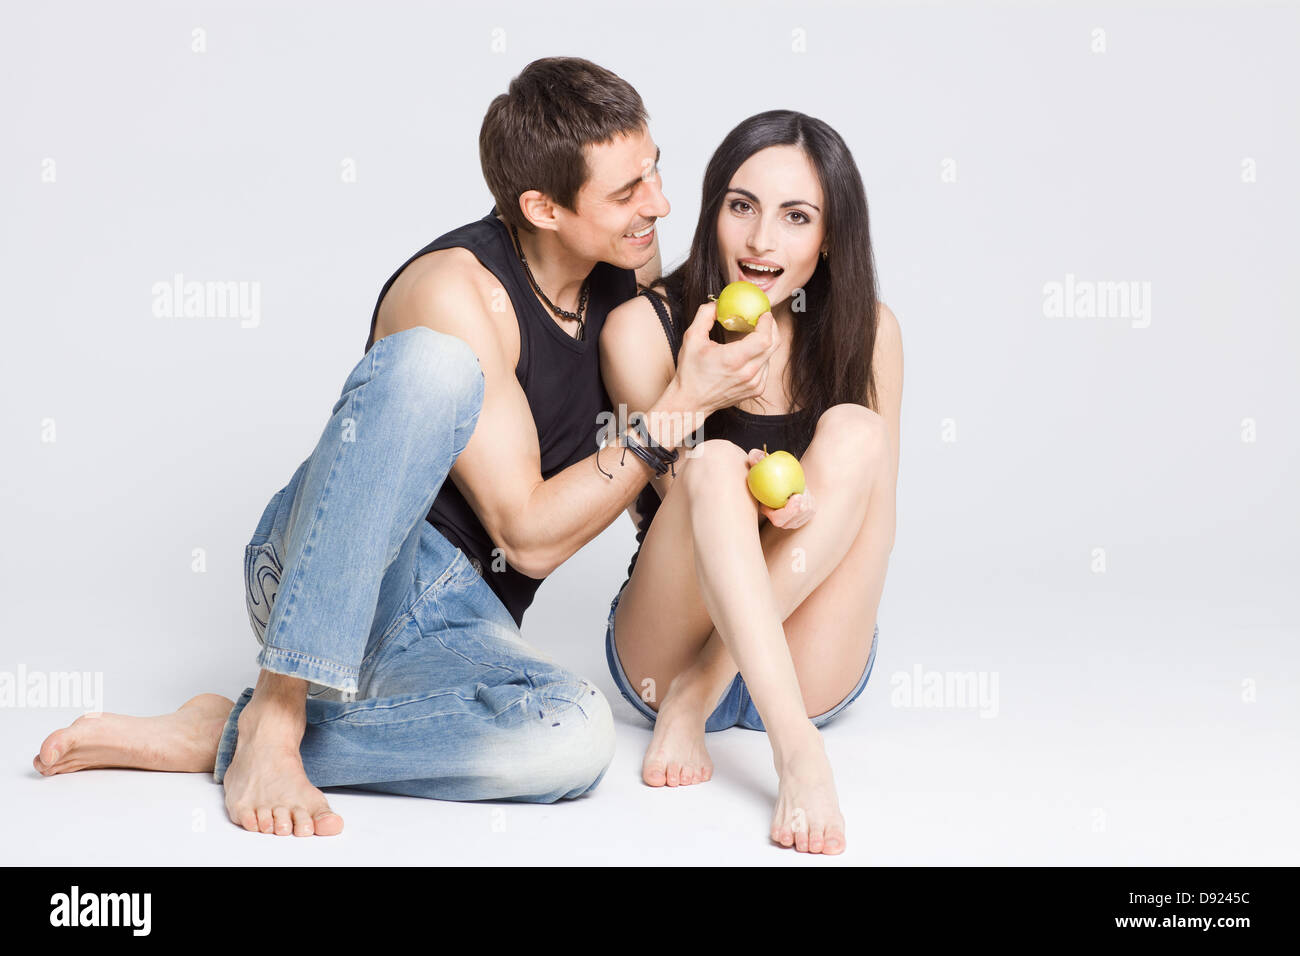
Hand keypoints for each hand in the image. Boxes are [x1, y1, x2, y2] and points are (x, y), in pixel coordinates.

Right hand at [673, 300, 778, 416]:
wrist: (691, 401)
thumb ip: (705, 315)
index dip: (768, 323)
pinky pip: (766, 367)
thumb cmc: (690, 372)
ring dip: (764, 342)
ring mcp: (754, 384)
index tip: (763, 313)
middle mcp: (748, 373)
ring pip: (770, 355)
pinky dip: (761, 357)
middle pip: (773, 344)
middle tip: (763, 318)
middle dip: (771, 327)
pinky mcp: (756, 390)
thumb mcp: (691, 338)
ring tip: (752, 335)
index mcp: (733, 360)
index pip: (764, 338)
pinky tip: (748, 354)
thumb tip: (717, 303)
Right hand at [746, 448, 814, 528]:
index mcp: (767, 511)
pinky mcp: (803, 518)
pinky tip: (805, 491)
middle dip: (801, 507)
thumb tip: (754, 455)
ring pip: (805, 514)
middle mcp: (780, 521)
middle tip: (802, 492)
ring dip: (806, 499)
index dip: (789, 512)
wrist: (780, 479)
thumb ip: (756, 459)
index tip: (797, 496)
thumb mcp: (760, 464)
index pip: (779, 519)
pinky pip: (811, 510)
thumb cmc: (767, 471)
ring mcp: (792, 522)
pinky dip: (810, 499)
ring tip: (800, 487)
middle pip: (795, 520)